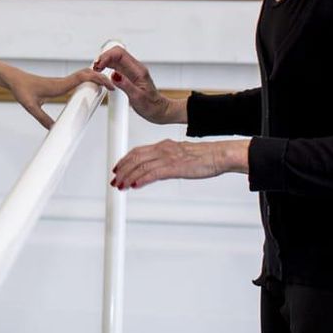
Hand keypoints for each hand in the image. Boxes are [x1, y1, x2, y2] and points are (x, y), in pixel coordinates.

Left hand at [7, 67, 113, 128]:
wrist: (14, 79)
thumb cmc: (22, 90)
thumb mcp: (31, 107)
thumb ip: (43, 119)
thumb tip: (53, 130)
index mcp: (59, 85)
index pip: (83, 77)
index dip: (98, 79)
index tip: (109, 85)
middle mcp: (62, 82)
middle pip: (87, 74)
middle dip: (102, 78)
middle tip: (113, 87)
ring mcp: (62, 82)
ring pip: (83, 75)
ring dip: (96, 78)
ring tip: (107, 87)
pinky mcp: (59, 84)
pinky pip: (77, 80)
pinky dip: (88, 80)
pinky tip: (91, 88)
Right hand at [93, 46, 183, 123]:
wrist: (159, 110)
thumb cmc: (151, 106)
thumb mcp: (138, 98)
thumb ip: (126, 86)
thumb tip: (114, 76)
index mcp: (138, 71)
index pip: (120, 54)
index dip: (107, 56)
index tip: (99, 65)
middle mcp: (135, 68)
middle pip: (116, 53)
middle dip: (103, 57)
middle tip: (95, 68)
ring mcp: (132, 71)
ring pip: (115, 58)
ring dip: (104, 61)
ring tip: (97, 71)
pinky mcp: (129, 75)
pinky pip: (116, 66)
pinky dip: (107, 67)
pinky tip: (103, 74)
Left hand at [110, 139, 249, 189]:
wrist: (217, 155)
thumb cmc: (202, 157)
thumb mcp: (179, 155)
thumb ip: (165, 160)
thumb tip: (154, 170)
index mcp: (163, 145)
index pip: (137, 151)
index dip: (124, 160)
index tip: (117, 168)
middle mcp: (162, 149)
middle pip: (135, 158)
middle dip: (122, 170)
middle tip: (115, 180)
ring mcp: (168, 158)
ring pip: (141, 166)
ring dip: (128, 177)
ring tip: (121, 186)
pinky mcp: (175, 167)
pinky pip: (154, 173)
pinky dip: (142, 179)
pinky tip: (135, 185)